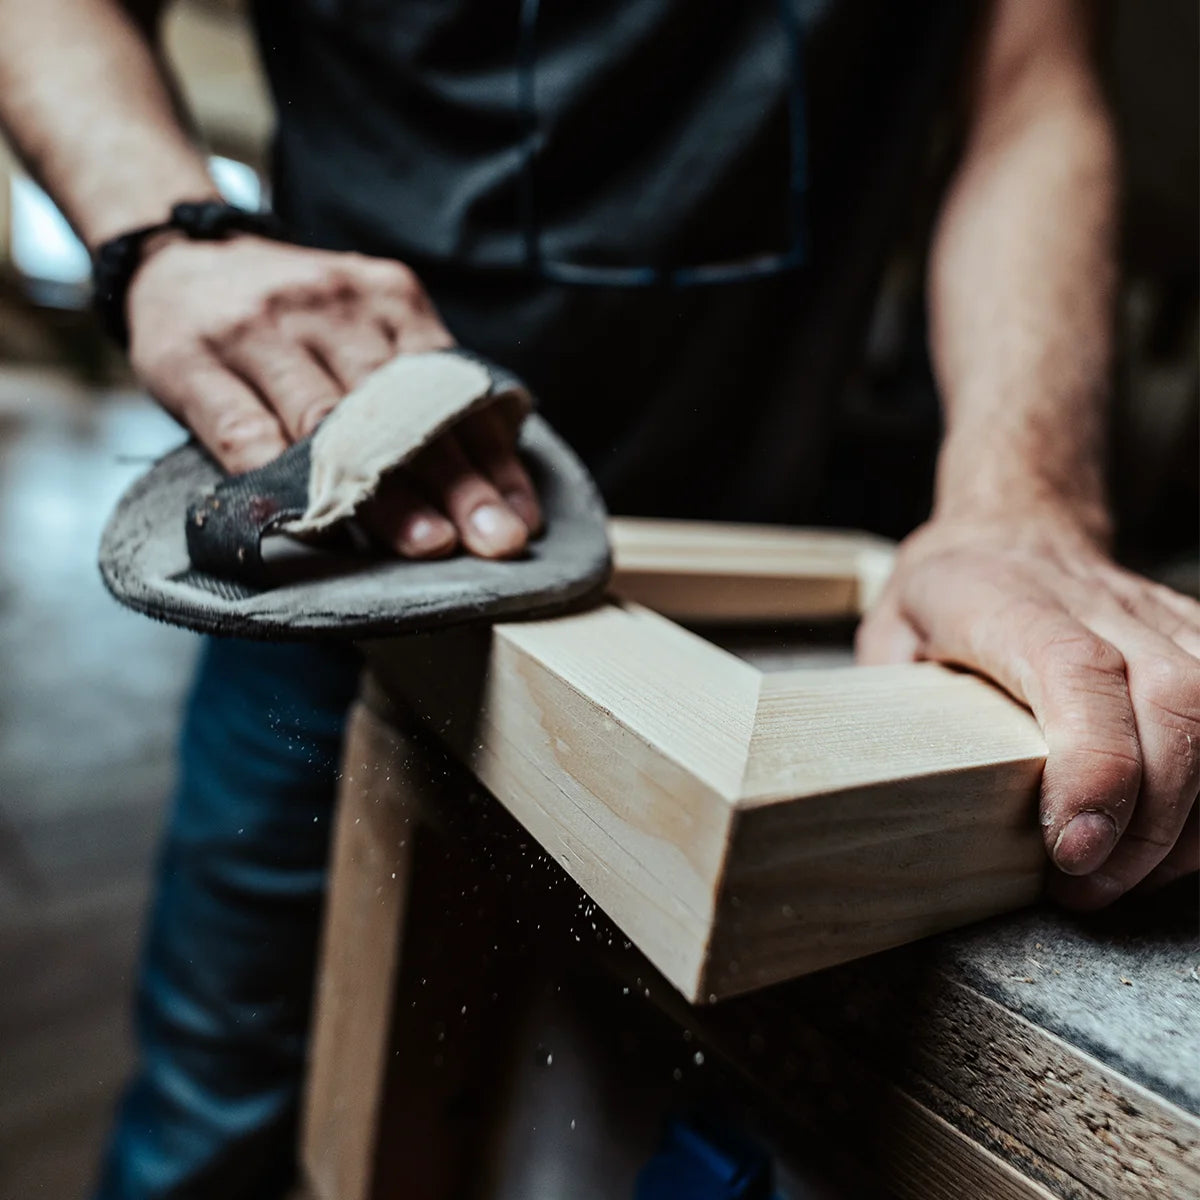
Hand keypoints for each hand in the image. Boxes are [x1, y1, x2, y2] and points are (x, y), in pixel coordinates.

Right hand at [126, 235, 539, 558]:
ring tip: (428, 543)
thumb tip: (490, 480)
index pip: (454, 386)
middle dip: (458, 482)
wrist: (175, 257)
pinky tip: (321, 525)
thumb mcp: (365, 325)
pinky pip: (244, 433)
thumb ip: (418, 385)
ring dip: (386, 493)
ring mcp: (261, 331)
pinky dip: (285, 484)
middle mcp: (331, 306)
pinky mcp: (194, 361)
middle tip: (494, 540)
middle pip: (403, 406)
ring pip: (332, 423)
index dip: (494, 458)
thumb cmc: (291, 315)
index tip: (521, 518)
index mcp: (388, 299)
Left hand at [856, 509, 1199, 907]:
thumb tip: (896, 789)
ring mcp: (1156, 616)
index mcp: (1004, 601)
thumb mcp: (889, 633)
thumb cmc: (945, 592)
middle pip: (1170, 700)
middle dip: (1148, 818)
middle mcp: (1094, 603)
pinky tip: (1176, 837)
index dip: (1092, 765)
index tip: (1074, 848)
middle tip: (1092, 884)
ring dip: (1189, 817)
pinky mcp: (1194, 635)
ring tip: (1131, 874)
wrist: (1014, 527)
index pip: (1076, 671)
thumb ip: (894, 700)